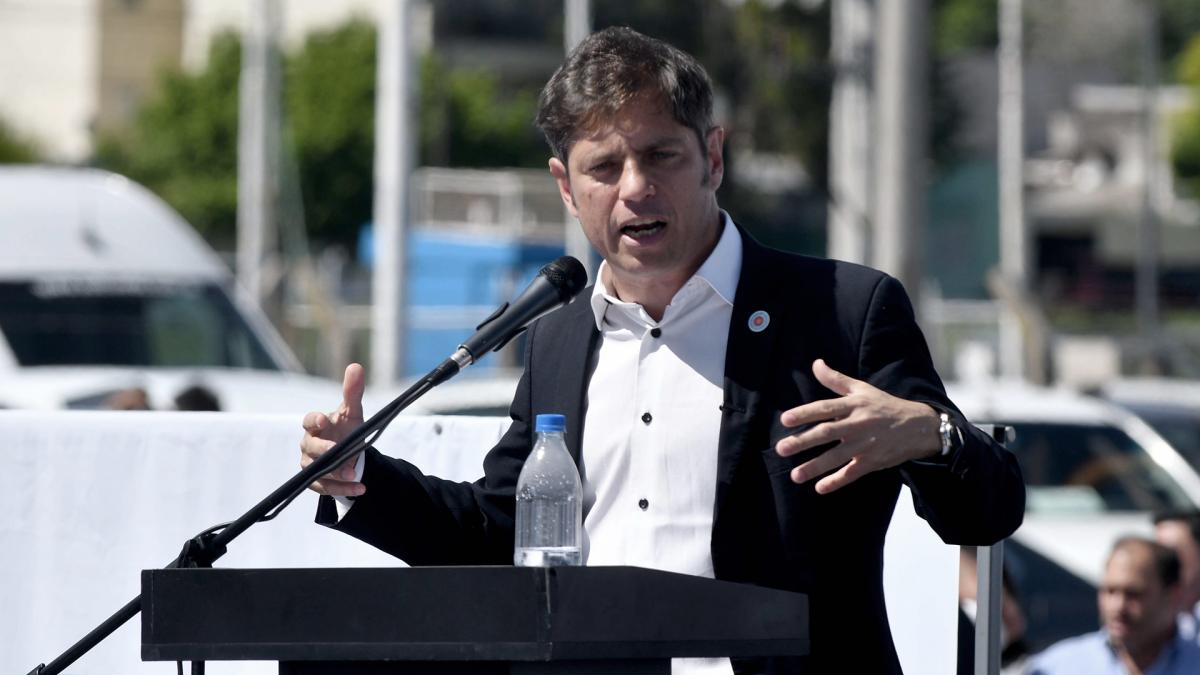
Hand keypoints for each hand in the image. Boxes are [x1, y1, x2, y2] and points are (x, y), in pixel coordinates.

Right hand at [301, 363, 366, 496]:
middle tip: (338, 451)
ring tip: (353, 474)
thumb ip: (353, 392)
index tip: (324, 420)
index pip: (309, 420)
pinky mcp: (316, 482)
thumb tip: (356, 366)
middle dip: (324, 450)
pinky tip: (361, 488)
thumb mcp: (352, 412)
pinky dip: (343, 489)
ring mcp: (311, 464)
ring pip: (317, 471)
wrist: (349, 453)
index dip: (315, 420)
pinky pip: (326, 487)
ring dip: (335, 473)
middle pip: (311, 448)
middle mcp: (309, 444)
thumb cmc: (346, 428)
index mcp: (316, 425)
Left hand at [775, 359, 940, 493]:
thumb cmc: (885, 406)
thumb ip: (836, 379)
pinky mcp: (873, 462)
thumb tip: (815, 363)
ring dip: (815, 467)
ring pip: (837, 457)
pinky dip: (837, 481)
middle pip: (827, 433)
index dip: (805, 413)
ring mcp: (866, 445)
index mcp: (854, 405)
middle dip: (803, 441)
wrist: (919, 426)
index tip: (785, 419)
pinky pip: (852, 473)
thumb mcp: (862, 389)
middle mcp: (858, 424)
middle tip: (781, 449)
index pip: (825, 408)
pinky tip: (820, 488)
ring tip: (795, 476)